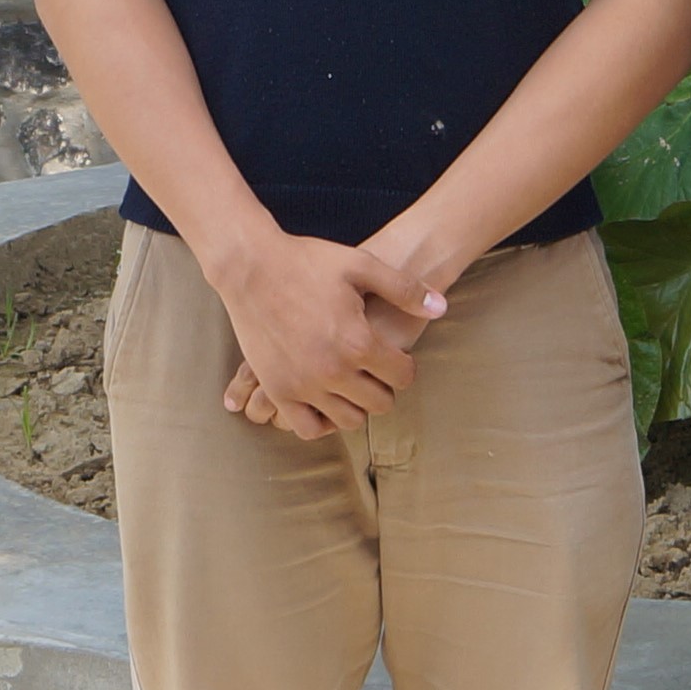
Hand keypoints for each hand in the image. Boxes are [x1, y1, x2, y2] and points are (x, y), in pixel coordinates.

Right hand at [200, 234, 442, 433]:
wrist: (249, 266)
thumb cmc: (307, 261)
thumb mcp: (360, 265)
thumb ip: (404, 289)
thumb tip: (441, 308)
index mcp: (358, 342)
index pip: (402, 376)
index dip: (405, 367)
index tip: (395, 357)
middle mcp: (332, 371)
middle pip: (379, 403)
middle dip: (384, 388)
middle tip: (375, 371)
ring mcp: (302, 385)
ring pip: (348, 420)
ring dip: (356, 405)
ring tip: (351, 384)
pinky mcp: (277, 390)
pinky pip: (307, 428)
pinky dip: (321, 421)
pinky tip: (325, 401)